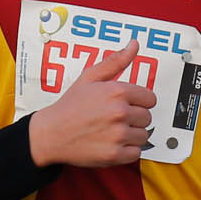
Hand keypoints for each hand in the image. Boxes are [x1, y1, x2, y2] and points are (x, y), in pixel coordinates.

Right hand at [27, 41, 157, 167]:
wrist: (50, 134)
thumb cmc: (69, 106)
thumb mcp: (89, 77)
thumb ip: (115, 61)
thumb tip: (134, 45)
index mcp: (117, 91)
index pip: (150, 98)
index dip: (139, 102)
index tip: (127, 105)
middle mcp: (120, 112)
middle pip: (147, 117)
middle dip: (134, 118)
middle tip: (115, 119)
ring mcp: (117, 134)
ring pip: (144, 135)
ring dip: (132, 135)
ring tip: (113, 131)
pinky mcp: (114, 154)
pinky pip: (136, 153)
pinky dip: (127, 150)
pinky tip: (112, 143)